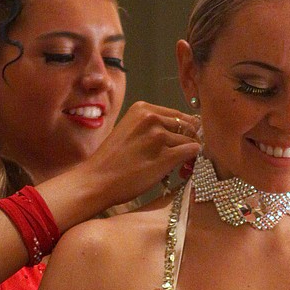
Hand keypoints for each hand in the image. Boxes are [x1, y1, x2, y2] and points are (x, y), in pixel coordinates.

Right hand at [85, 101, 200, 209]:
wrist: (97, 181)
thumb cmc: (111, 161)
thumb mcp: (129, 130)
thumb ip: (151, 126)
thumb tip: (180, 132)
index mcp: (142, 108)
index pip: (178, 115)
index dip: (185, 130)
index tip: (181, 143)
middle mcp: (152, 118)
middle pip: (188, 126)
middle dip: (189, 140)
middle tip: (184, 157)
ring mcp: (159, 137)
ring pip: (191, 140)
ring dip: (189, 153)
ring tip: (180, 166)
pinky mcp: (165, 156)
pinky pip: (192, 152)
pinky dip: (191, 160)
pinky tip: (182, 169)